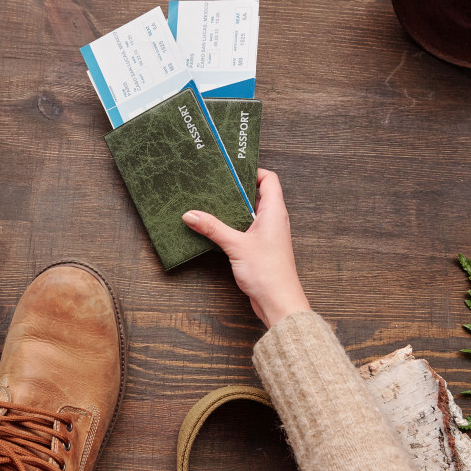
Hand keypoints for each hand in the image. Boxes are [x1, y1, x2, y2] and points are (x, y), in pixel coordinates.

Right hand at [183, 169, 310, 328]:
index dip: (252, 171)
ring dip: (232, 210)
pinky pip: (246, 230)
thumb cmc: (268, 273)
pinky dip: (232, 226)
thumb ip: (213, 228)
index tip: (232, 168)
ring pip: (249, 213)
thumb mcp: (236, 245)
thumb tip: (191, 215)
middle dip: (236, 189)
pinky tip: (216, 228)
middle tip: (215, 184)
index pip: (269, 180)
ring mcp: (268, 235)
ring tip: (211, 204)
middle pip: (257, 195)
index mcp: (274, 212)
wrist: (279, 303)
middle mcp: (274, 220)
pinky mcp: (260, 249)